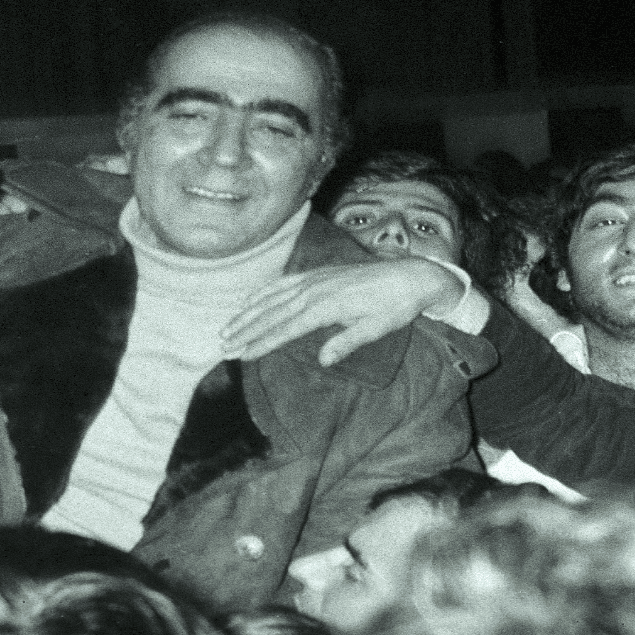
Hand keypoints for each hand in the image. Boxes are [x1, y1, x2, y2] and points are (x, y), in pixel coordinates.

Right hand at [222, 257, 461, 365]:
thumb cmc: (396, 306)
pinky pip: (284, 282)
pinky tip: (250, 301)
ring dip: (248, 313)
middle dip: (246, 330)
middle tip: (224, 346)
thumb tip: (323, 360)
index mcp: (328, 306)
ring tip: (227, 328)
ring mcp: (315, 279)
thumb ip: (348, 342)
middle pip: (273, 313)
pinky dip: (264, 292)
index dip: (263, 342)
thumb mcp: (377, 328)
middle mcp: (316, 290)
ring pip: (273, 297)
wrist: (410, 275)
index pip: (287, 328)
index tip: (242, 355)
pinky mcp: (318, 273)